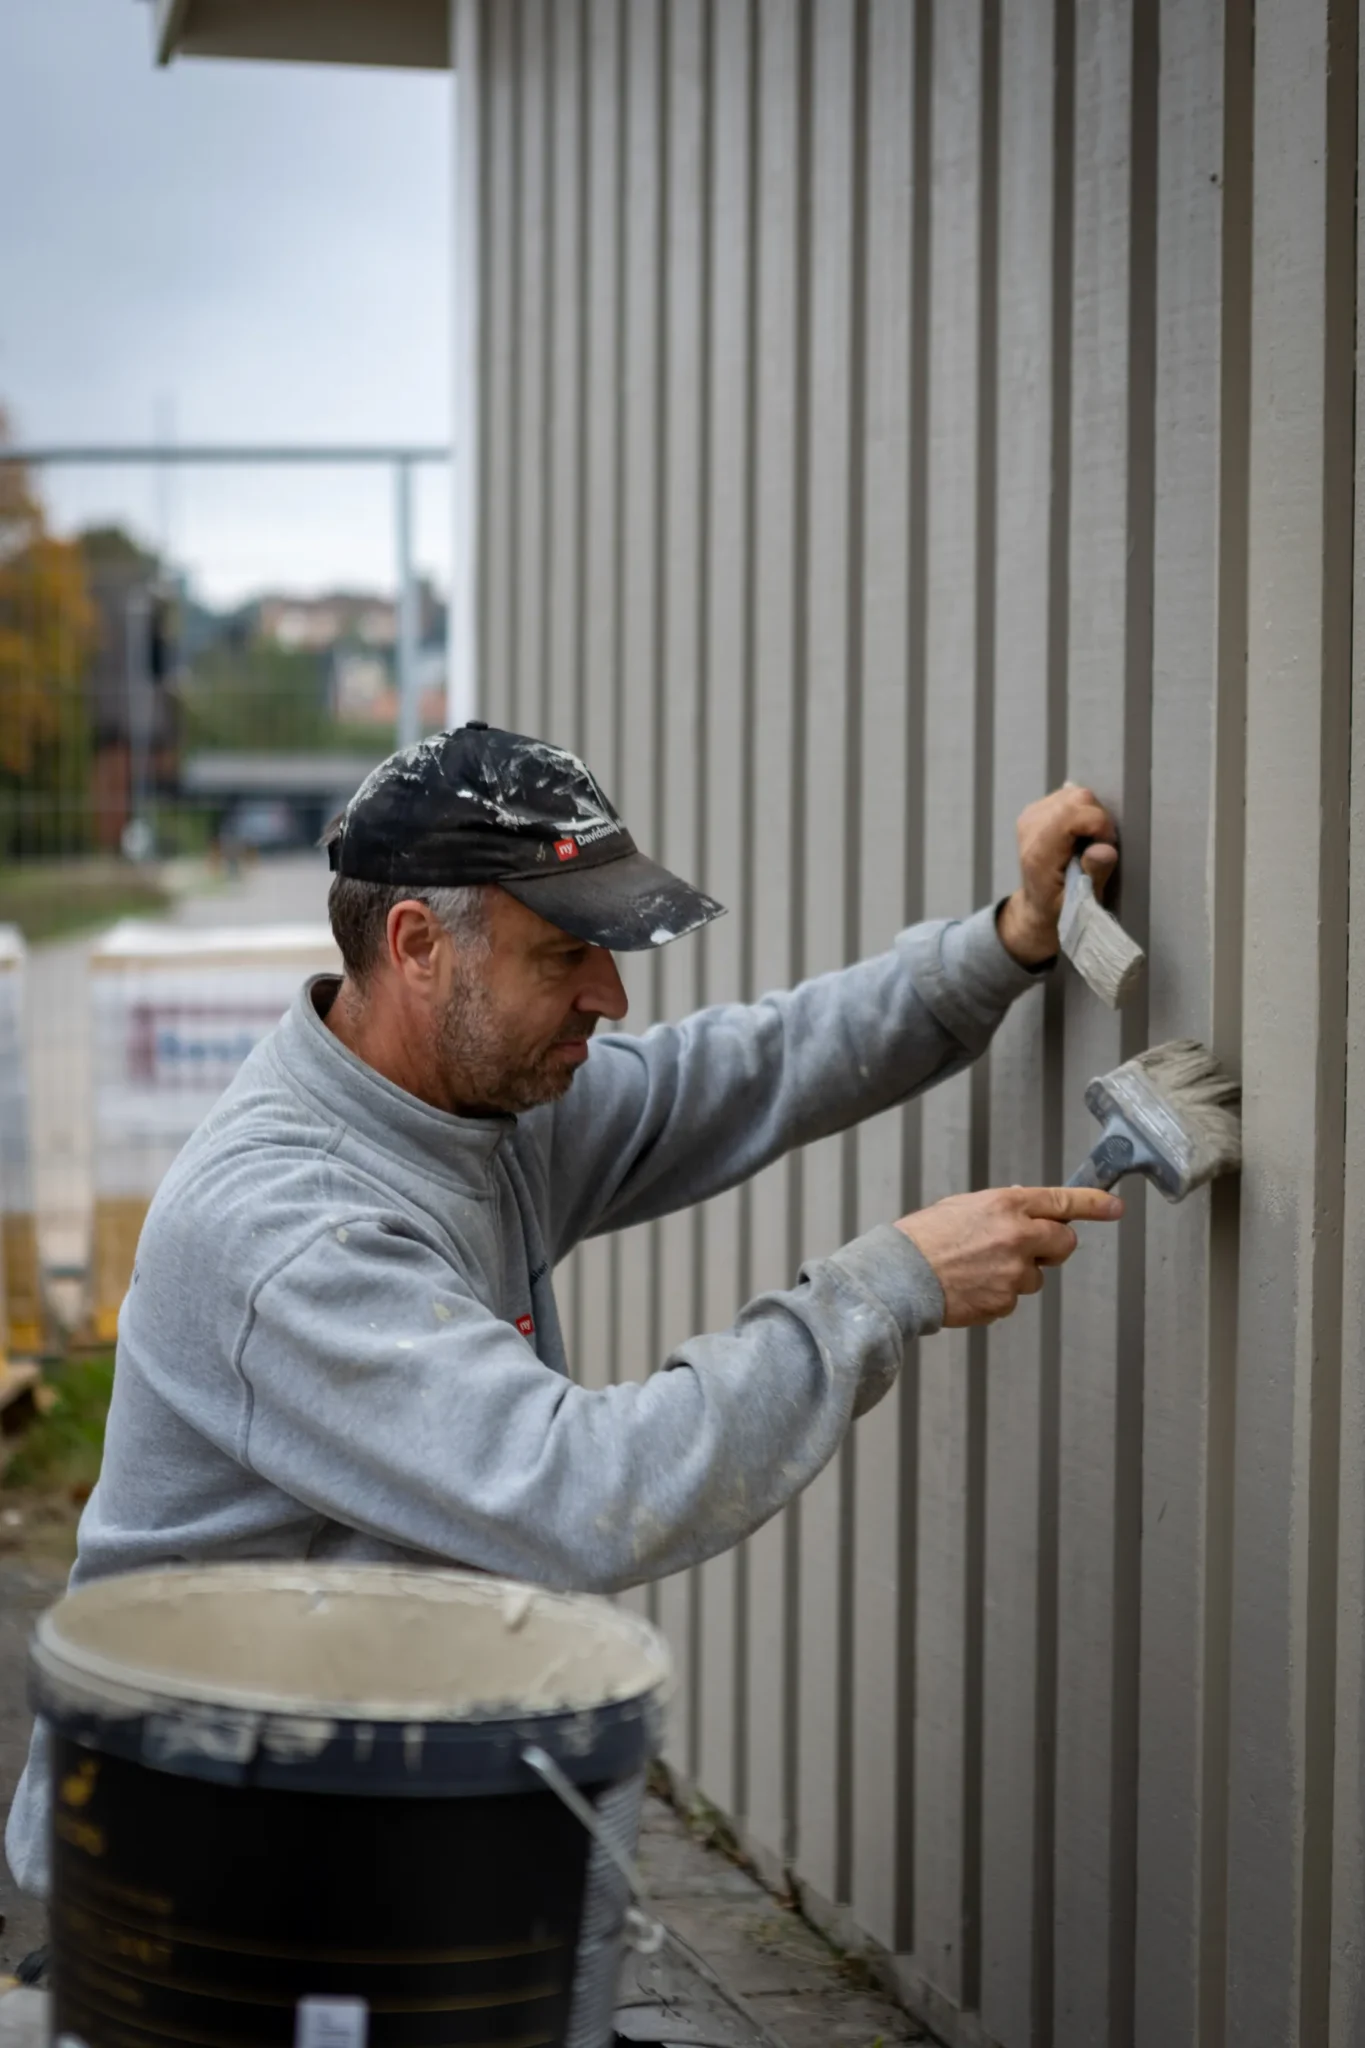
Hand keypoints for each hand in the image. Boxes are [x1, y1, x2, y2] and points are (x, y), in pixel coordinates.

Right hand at [896, 1184, 1123, 1327]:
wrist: (900, 1276)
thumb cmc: (924, 1238)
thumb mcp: (964, 1206)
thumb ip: (1001, 1208)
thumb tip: (1028, 1210)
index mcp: (1007, 1205)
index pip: (1064, 1201)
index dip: (1095, 1204)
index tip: (1114, 1207)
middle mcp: (1018, 1236)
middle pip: (1064, 1243)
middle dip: (1053, 1247)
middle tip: (1029, 1248)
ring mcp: (1014, 1273)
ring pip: (1036, 1276)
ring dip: (1016, 1274)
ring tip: (976, 1270)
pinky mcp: (1006, 1302)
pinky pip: (1013, 1298)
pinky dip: (997, 1294)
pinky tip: (970, 1286)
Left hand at [996, 783, 1118, 965]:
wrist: (1036, 909)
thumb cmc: (1062, 910)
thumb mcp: (1083, 904)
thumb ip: (1094, 874)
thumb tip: (1104, 848)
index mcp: (1039, 852)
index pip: (1074, 814)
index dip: (1100, 826)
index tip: (1105, 848)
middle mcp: (1030, 828)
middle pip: (1079, 798)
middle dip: (1098, 819)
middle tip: (1098, 847)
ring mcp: (1031, 815)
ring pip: (1076, 793)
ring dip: (1090, 815)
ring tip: (1087, 843)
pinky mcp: (1036, 810)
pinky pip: (1069, 796)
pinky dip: (1081, 812)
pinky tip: (1077, 834)